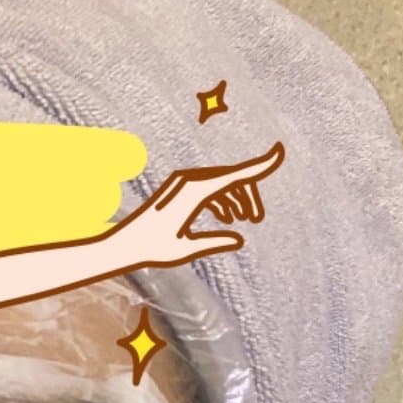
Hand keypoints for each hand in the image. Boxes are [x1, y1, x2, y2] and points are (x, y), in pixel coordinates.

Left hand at [110, 142, 283, 266]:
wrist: (124, 243)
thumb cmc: (152, 248)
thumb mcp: (186, 249)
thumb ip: (214, 242)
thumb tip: (239, 241)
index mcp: (194, 191)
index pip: (234, 175)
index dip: (258, 166)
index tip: (279, 153)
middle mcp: (189, 180)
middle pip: (230, 179)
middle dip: (247, 196)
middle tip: (256, 219)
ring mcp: (182, 182)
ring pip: (220, 183)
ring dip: (234, 199)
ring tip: (244, 221)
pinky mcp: (178, 188)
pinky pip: (208, 186)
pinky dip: (220, 199)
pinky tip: (227, 216)